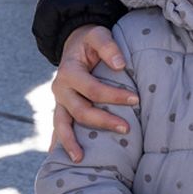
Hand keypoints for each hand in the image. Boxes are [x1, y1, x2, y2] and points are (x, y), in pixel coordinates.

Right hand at [50, 24, 137, 162]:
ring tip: (80, 159)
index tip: (135, 100)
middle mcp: (60, 88)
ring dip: (70, 142)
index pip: (93, 89)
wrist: (73, 43)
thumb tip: (120, 65)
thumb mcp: (98, 34)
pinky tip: (58, 158)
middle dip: (103, 121)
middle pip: (80, 110)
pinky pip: (58, 127)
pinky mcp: (61, 108)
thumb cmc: (89, 40)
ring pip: (61, 124)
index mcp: (69, 71)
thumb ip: (108, 46)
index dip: (113, 96)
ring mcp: (58, 101)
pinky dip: (57, 142)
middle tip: (126, 129)